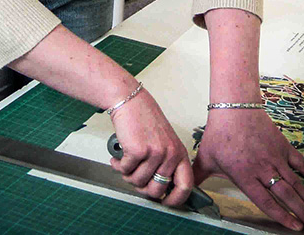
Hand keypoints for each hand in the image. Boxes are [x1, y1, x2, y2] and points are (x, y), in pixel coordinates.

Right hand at [108, 88, 193, 207]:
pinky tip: (118, 158)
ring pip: (138, 182)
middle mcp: (170, 154)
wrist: (130, 100)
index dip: (175, 200)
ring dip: (127, 175)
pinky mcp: (138, 151)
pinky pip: (125, 171)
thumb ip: (166, 162)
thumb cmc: (145, 119)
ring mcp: (155, 153)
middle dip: (142, 188)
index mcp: (180, 152)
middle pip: (157, 190)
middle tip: (135, 178)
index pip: (186, 186)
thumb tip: (161, 190)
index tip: (165, 202)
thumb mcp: (164, 141)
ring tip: (125, 163)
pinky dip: (118, 166)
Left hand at [192, 108, 303, 230]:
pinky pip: (301, 163)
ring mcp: (275, 158)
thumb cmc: (219, 133)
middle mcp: (262, 169)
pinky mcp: (283, 146)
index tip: (294, 228)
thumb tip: (186, 191)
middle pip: (285, 196)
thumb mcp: (206, 157)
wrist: (234, 106)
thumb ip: (198, 177)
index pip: (265, 201)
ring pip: (296, 184)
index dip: (281, 216)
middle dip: (301, 214)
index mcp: (244, 176)